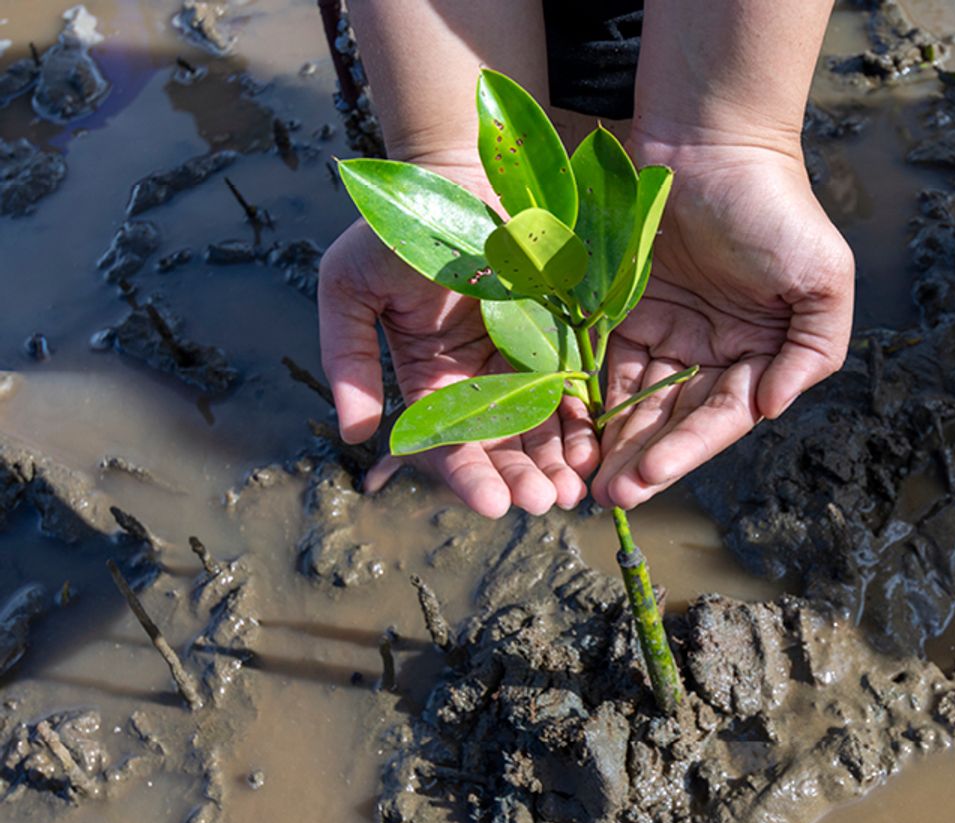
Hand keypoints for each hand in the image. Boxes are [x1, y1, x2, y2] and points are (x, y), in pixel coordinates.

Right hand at [318, 163, 598, 517]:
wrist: (458, 175)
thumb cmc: (398, 228)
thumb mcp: (351, 287)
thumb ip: (348, 357)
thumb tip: (356, 432)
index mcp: (428, 381)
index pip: (446, 444)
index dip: (467, 477)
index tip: (489, 504)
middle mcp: (477, 384)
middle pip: (500, 449)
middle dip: (521, 480)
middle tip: (545, 503)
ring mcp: (522, 365)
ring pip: (541, 430)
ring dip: (556, 465)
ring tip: (573, 491)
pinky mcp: (560, 342)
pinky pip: (575, 391)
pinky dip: (582, 424)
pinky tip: (594, 450)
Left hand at [591, 140, 854, 509]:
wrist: (710, 139)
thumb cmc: (773, 207)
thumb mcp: (821, 278)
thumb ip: (813, 350)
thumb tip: (772, 409)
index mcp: (758, 355)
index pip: (719, 416)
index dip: (686, 451)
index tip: (649, 480)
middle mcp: (711, 352)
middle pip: (672, 419)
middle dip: (642, 459)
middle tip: (608, 497)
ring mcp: (665, 333)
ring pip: (634, 400)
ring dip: (611, 440)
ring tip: (585, 477)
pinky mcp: (620, 310)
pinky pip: (602, 361)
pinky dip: (587, 396)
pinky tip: (569, 427)